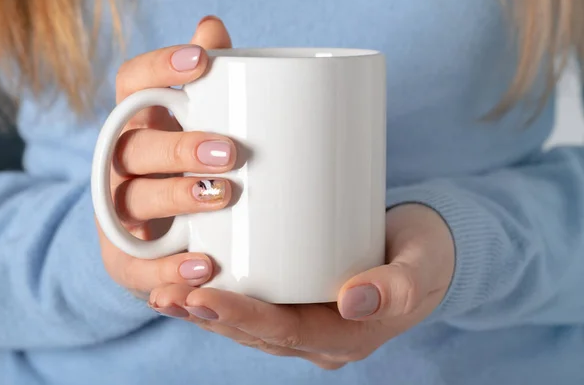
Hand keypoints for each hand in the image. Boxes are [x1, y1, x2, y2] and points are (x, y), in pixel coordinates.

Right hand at [96, 16, 234, 305]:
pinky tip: (207, 264)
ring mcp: (118, 212)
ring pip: (134, 199)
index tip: (203, 61)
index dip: (160, 68)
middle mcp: (119, 164)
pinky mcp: (125, 259)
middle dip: (179, 146)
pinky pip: (139, 266)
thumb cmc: (187, 170)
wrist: (162, 237)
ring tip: (223, 197)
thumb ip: (211, 84)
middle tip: (229, 152)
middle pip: (133, 146)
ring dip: (176, 197)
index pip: (132, 85)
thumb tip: (214, 27)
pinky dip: (170, 267)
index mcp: (138, 124)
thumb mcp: (197, 126)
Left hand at [149, 204, 454, 368]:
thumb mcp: (420, 268)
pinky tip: (192, 284)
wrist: (430, 255)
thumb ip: (395, 287)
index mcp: (347, 338)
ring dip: (207, 312)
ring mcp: (310, 324)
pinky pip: (257, 310)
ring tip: (164, 292)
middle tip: (166, 294)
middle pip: (256, 333)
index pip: (284, 333)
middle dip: (209, 316)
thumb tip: (352, 301)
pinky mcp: (302, 304)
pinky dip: (223, 301)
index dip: (240, 318)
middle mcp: (322, 339)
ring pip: (249, 326)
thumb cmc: (426, 257)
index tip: (201, 295)